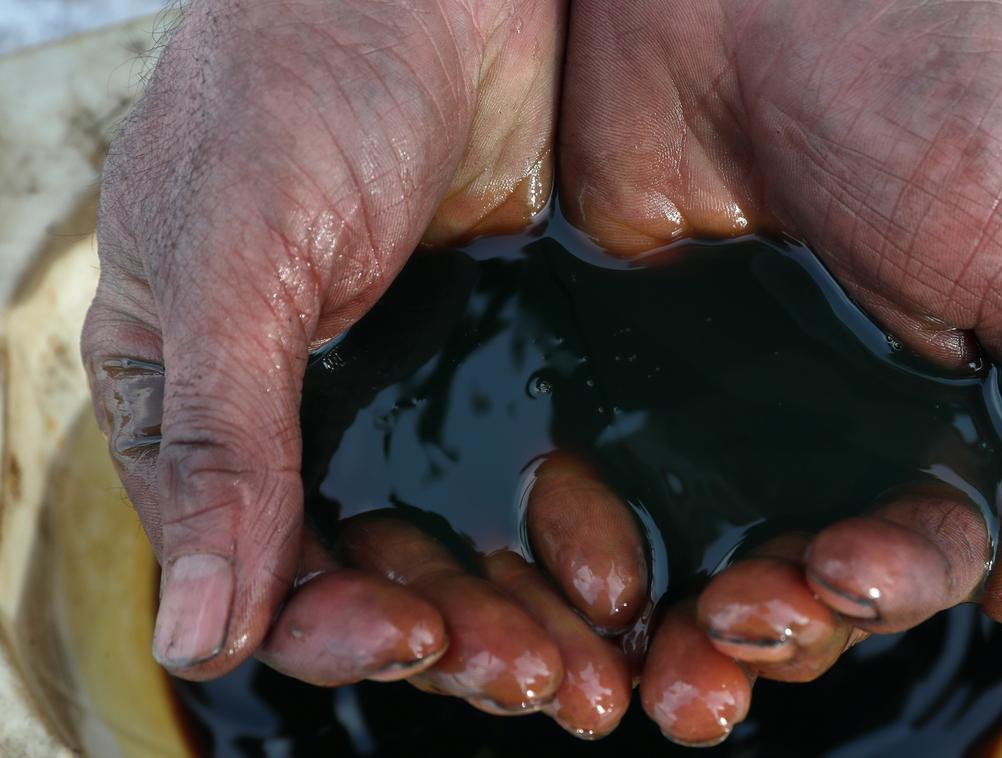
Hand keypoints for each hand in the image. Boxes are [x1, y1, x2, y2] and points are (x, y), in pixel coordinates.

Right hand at [82, 0, 564, 682]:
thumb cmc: (301, 82)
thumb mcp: (240, 255)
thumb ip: (222, 440)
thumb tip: (191, 636)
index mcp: (200, 401)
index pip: (251, 565)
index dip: (330, 625)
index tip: (418, 638)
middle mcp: (298, 416)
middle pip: (366, 577)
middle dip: (448, 638)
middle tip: (540, 677)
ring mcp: (404, 388)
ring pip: (453, 546)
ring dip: (515, 615)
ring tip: (587, 664)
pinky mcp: (498, 358)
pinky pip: (526, 479)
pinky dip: (563, 538)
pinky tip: (615, 576)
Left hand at [555, 0, 1001, 742]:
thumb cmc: (933, 109)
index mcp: (938, 418)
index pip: (915, 556)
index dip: (882, 592)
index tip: (837, 576)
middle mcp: (828, 425)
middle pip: (798, 582)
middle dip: (774, 629)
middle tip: (729, 630)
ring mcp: (717, 402)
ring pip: (697, 555)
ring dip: (685, 623)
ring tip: (659, 644)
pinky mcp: (619, 366)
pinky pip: (599, 486)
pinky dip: (594, 549)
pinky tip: (587, 577)